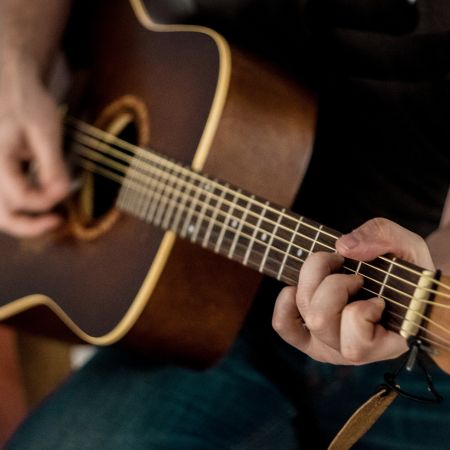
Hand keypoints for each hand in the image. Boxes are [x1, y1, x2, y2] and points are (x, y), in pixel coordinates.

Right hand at [0, 66, 69, 236]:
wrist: (8, 86)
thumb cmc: (27, 105)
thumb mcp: (46, 132)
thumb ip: (53, 165)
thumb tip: (62, 194)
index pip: (21, 197)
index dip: (47, 201)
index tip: (66, 191)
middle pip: (2, 215)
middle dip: (31, 225)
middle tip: (57, 221)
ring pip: (0, 211)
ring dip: (24, 219)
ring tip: (50, 215)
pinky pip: (3, 199)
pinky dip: (20, 206)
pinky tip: (39, 199)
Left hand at [272, 218, 434, 364]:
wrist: (398, 280)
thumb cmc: (406, 269)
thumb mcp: (408, 246)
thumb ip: (383, 238)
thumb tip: (344, 247)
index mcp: (384, 345)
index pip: (356, 344)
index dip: (362, 311)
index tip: (378, 296)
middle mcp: (352, 352)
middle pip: (320, 320)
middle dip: (334, 284)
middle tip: (354, 275)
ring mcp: (327, 344)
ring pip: (304, 315)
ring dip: (314, 281)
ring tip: (335, 271)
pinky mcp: (308, 336)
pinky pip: (284, 325)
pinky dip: (286, 302)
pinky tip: (301, 286)